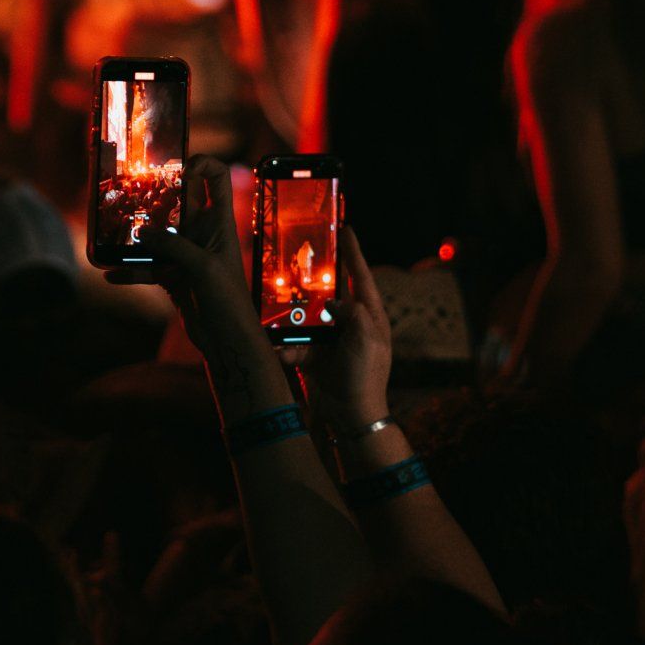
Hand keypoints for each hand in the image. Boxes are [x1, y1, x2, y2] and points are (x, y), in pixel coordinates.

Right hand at [105, 156, 254, 351]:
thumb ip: (173, 246)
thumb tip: (142, 233)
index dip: (202, 164)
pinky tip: (111, 273)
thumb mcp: (203, 268)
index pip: (216, 179)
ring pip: (157, 235)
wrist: (228, 341)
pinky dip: (131, 270)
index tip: (177, 165)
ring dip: (136, 235)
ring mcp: (186, 255)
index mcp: (219, 223)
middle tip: (129, 191)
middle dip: (154, 196)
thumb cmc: (228, 301)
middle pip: (178, 202)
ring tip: (112, 232)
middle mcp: (202, 233)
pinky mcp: (174, 276)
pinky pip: (147, 267)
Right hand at [296, 229, 392, 433]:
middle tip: (298, 257)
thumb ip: (352, 312)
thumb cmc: (366, 376)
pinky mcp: (311, 355)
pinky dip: (283, 346)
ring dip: (290, 315)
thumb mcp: (367, 338)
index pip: (361, 276)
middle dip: (313, 279)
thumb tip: (332, 303)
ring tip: (275, 303)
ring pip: (305, 316)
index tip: (346, 228)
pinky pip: (292, 343)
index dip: (353, 252)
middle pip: (328, 291)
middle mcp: (348, 323)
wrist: (350, 416)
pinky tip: (276, 347)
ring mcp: (329, 339)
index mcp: (369, 315)